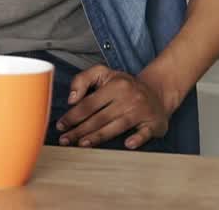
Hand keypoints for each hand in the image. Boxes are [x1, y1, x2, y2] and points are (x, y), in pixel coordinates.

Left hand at [56, 64, 170, 148]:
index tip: (61, 125)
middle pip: (99, 118)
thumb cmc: (124, 85)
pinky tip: (127, 144)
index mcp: (115, 86)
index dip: (73, 116)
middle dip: (79, 130)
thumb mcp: (103, 73)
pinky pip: (145, 133)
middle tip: (65, 140)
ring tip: (81, 144)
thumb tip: (71, 100)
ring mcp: (141, 111)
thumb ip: (82, 80)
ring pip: (116, 127)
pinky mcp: (154, 123)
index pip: (89, 104)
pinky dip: (137, 139)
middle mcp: (128, 98)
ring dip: (97, 137)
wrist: (157, 91)